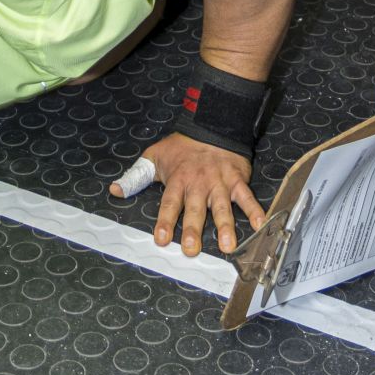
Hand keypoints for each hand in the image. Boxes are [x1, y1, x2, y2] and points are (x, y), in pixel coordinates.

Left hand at [109, 132, 262, 257]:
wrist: (211, 125)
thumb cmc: (181, 148)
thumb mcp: (154, 157)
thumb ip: (135, 177)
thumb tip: (114, 191)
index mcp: (177, 180)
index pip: (169, 203)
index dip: (165, 221)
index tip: (162, 239)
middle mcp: (198, 184)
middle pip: (195, 209)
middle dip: (194, 229)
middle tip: (192, 249)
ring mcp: (219, 182)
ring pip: (222, 206)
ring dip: (225, 226)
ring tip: (227, 245)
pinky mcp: (237, 180)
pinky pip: (247, 197)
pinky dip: (255, 211)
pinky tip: (261, 225)